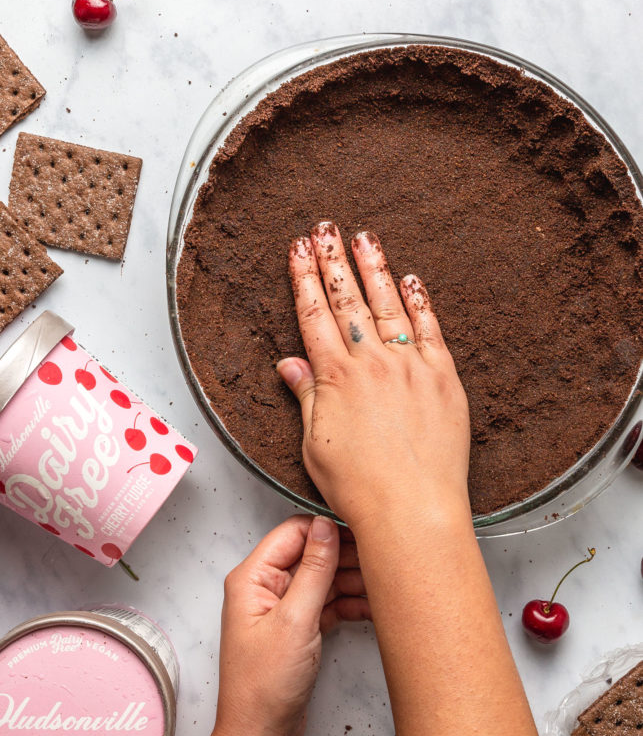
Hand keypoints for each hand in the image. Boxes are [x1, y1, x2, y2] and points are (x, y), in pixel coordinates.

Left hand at [212, 515, 369, 735]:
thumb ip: (314, 569)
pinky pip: (327, 606)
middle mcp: (265, 589)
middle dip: (346, 557)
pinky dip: (349, 605)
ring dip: (352, 582)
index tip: (363, 531)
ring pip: (323, 581)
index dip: (328, 530)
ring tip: (385, 588)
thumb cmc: (264, 686)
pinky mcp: (297, 631)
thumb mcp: (295, 619)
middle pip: (311, 555)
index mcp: (253, 578)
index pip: (294, 533)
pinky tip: (374, 608)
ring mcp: (282, 610)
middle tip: (382, 562)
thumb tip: (326, 526)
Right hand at [277, 223, 470, 530]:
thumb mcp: (315, 443)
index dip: (303, 278)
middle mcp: (372, 363)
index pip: (314, 315)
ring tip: (364, 237)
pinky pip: (431, 330)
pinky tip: (412, 280)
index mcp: (335, 377)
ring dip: (375, 268)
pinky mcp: (444, 379)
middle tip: (325, 227)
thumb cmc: (359, 486)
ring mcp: (411, 367)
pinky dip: (420, 302)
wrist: (411, 508)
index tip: (297, 249)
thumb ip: (306, 395)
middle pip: (348, 299)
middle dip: (333, 260)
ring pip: (389, 305)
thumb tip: (290, 363)